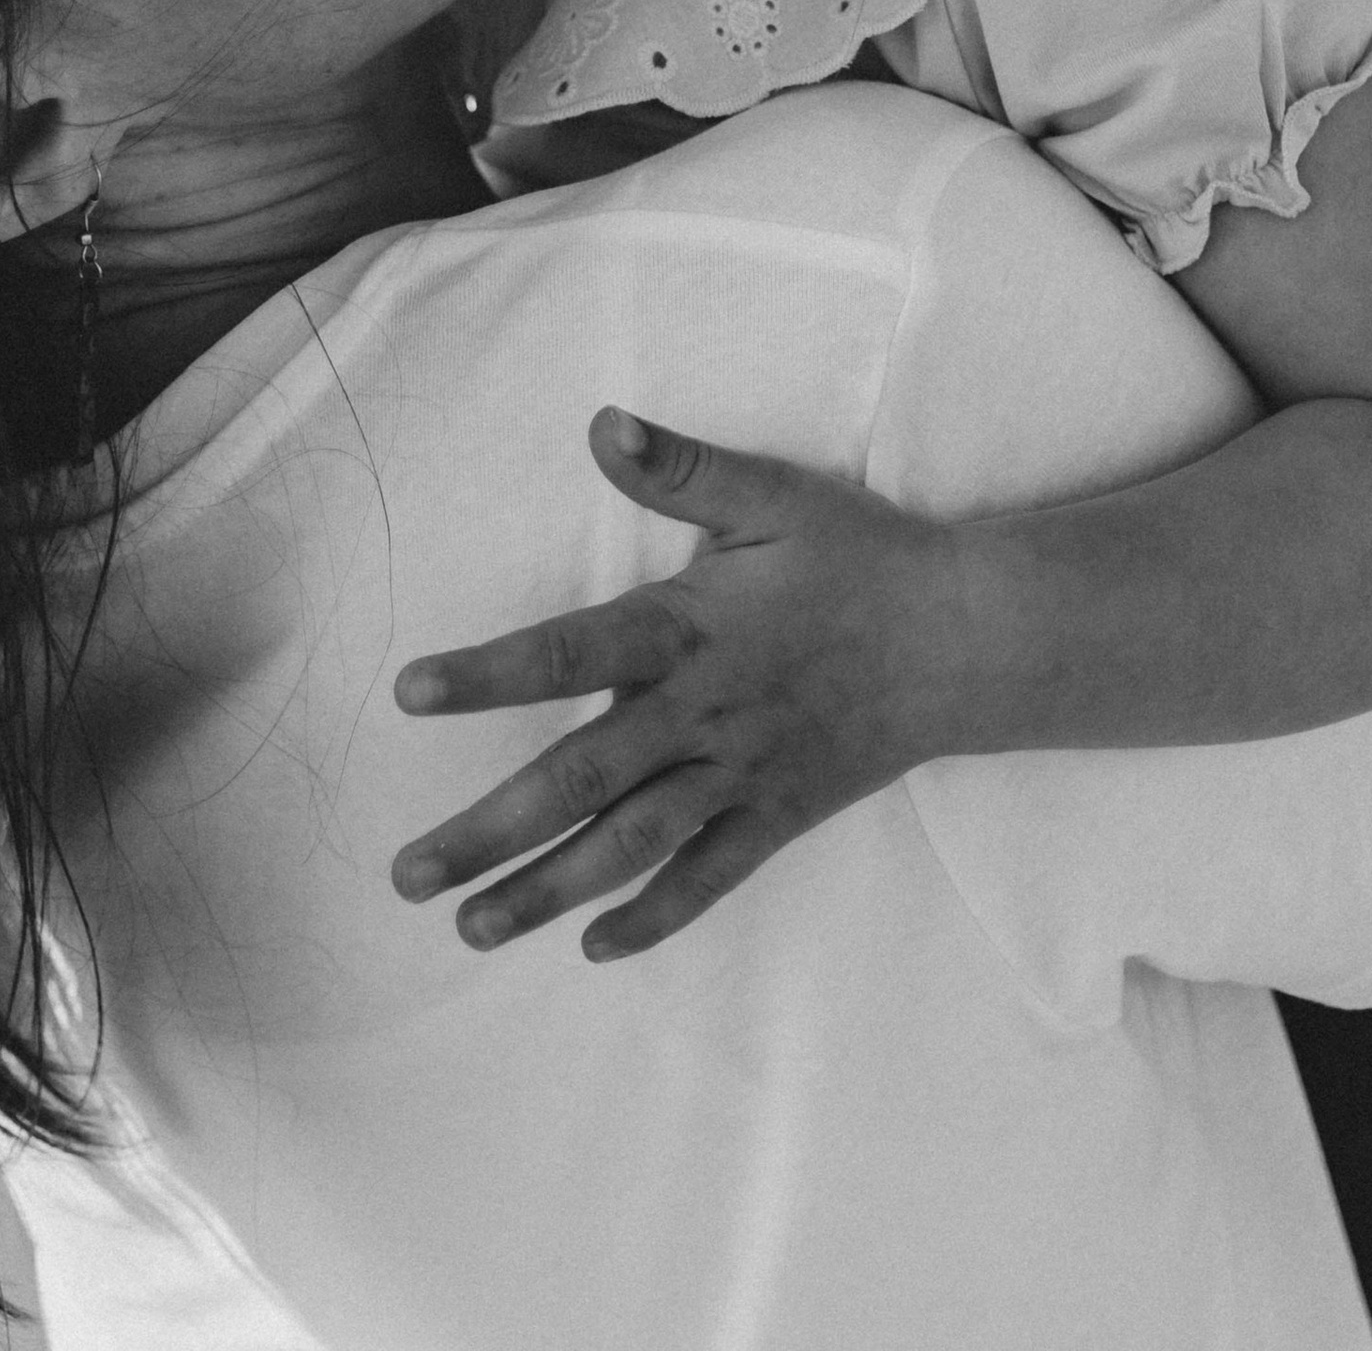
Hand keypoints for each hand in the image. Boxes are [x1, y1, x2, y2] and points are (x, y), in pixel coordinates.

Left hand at [389, 410, 965, 960]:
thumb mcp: (771, 494)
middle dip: (490, 831)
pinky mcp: (777, 817)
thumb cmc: (858, 556)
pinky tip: (594, 947)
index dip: (486, 673)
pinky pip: (708, 879)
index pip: (567, 653)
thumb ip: (681, 468)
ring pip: (629, 845)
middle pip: (579, 780)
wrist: (964, 637)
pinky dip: (653, 916)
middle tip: (408, 875)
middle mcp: (701, 712)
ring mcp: (739, 775)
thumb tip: (600, 424)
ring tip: (470, 929)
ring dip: (546, 890)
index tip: (409, 693)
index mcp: (687, 628)